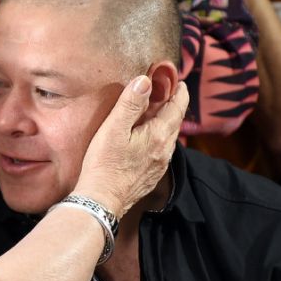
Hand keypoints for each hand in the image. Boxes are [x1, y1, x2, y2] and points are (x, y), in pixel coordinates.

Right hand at [75, 76, 188, 216]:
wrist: (101, 200)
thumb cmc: (104, 164)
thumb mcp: (113, 128)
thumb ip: (130, 103)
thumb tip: (145, 81)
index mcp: (158, 135)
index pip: (176, 108)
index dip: (179, 93)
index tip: (179, 83)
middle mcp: (164, 150)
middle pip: (175, 123)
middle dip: (174, 107)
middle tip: (169, 94)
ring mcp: (159, 165)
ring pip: (169, 139)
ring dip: (167, 124)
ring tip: (159, 115)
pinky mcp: (152, 177)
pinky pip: (162, 152)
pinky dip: (160, 140)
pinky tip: (149, 141)